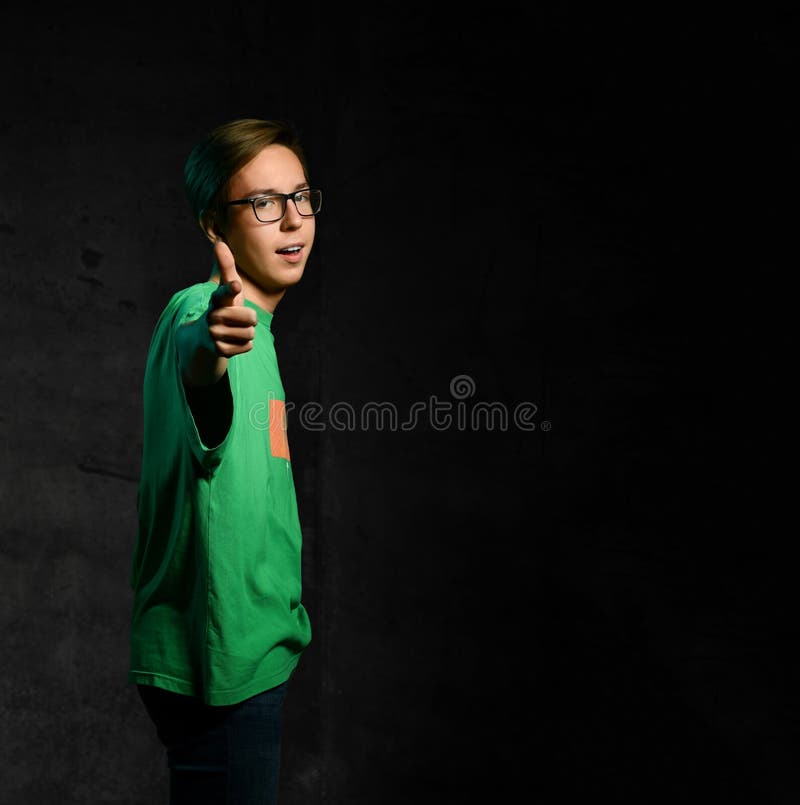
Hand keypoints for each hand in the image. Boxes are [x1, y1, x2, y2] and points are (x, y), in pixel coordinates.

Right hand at [206, 240, 256, 356]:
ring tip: (234, 330)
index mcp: (217, 299)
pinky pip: (247, 346)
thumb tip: (219, 241)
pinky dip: (244, 345)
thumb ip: (225, 267)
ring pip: (250, 334)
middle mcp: (213, 315)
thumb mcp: (226, 289)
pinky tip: (232, 341)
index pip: (226, 292)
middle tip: (238, 319)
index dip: (231, 289)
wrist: (204, 337)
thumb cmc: (223, 308)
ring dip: (247, 333)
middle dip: (250, 320)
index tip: (236, 285)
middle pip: (250, 318)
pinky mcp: (218, 350)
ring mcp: (214, 334)